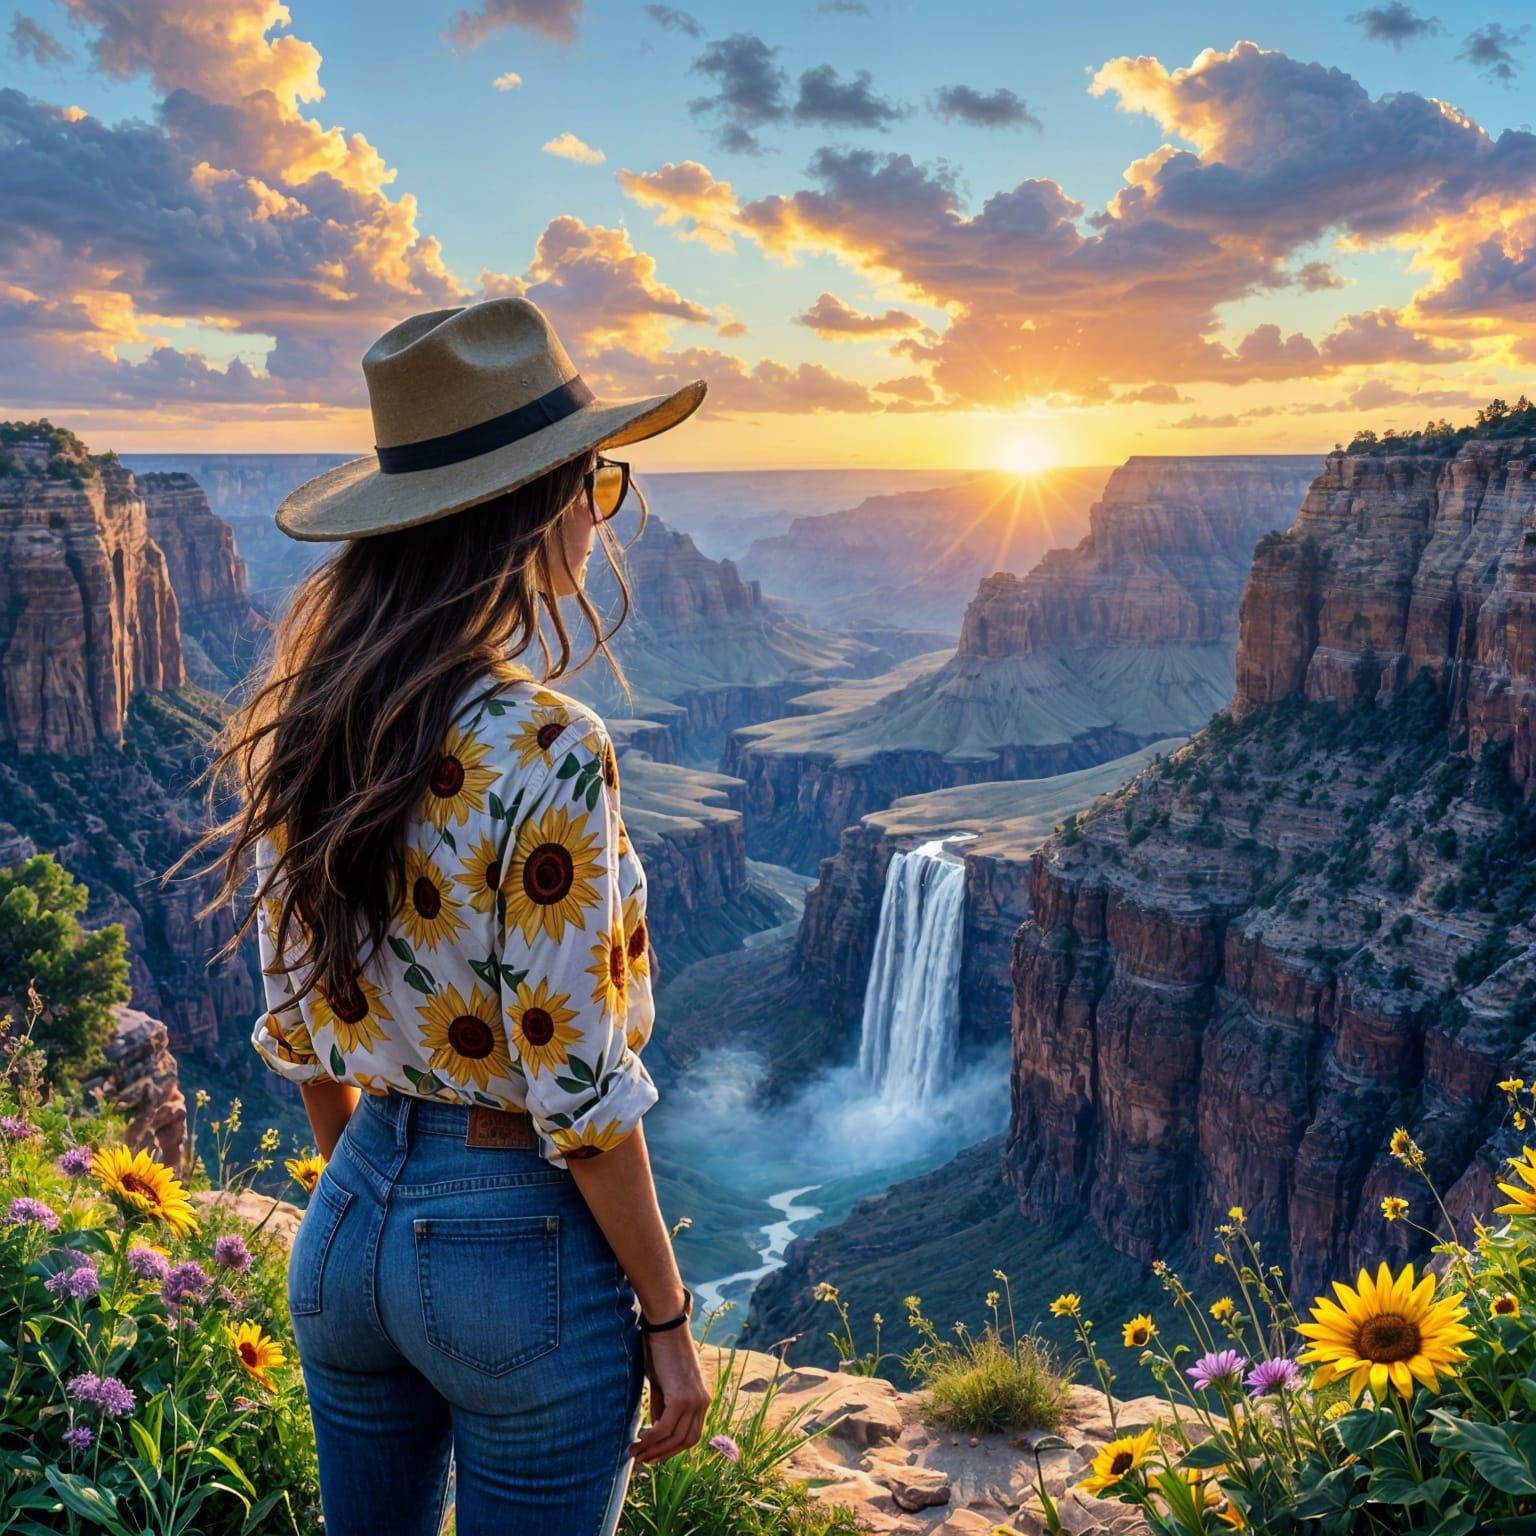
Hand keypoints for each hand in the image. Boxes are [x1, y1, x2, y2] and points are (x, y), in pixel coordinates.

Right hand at [628, 1325, 709, 1463]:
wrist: (666, 1327)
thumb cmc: (662, 1351)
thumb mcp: (664, 1384)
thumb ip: (663, 1407)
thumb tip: (656, 1431)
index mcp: (701, 1400)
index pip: (691, 1434)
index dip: (672, 1448)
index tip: (654, 1455)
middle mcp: (702, 1403)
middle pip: (686, 1441)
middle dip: (663, 1454)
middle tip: (642, 1459)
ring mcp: (694, 1401)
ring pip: (675, 1438)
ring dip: (654, 1449)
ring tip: (635, 1453)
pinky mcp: (682, 1398)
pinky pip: (666, 1427)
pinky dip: (652, 1437)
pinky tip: (639, 1439)